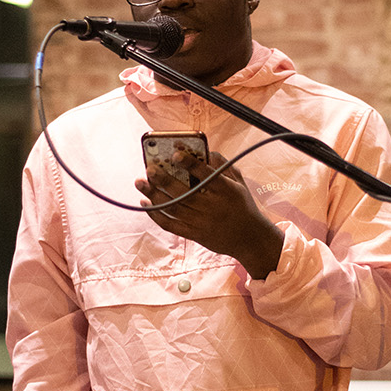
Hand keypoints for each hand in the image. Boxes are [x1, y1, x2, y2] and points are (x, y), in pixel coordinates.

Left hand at [136, 145, 283, 279]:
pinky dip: (156, 215)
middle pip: (183, 192)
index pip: (206, 175)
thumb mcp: (239, 183)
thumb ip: (223, 166)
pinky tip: (146, 203)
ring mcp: (202, 222)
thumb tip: (206, 151)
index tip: (175, 154)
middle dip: (163, 179)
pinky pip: (171, 225)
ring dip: (154, 195)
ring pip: (173, 208)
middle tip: (149, 169)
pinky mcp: (195, 235)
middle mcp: (213, 207)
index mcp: (226, 191)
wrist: (250, 239)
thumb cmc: (243, 206)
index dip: (190, 164)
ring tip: (140, 182)